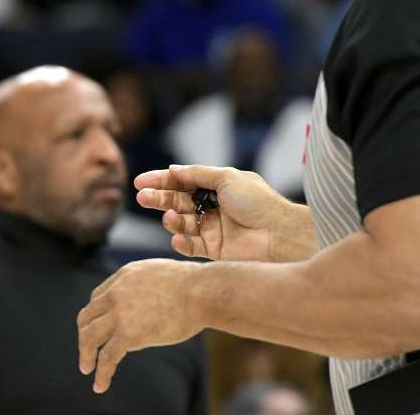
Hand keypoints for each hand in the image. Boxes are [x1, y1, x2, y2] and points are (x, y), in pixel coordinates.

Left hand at [76, 259, 204, 393]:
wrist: (201, 292)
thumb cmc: (192, 286)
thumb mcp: (159, 274)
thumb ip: (145, 286)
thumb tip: (150, 300)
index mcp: (124, 277)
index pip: (98, 297)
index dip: (96, 314)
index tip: (99, 327)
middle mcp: (116, 293)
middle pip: (87, 315)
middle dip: (84, 333)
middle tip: (87, 349)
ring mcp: (120, 313)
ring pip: (90, 336)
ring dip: (85, 354)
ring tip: (86, 368)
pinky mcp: (128, 334)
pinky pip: (107, 357)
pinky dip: (101, 373)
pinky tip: (100, 385)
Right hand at [135, 164, 313, 262]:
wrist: (279, 235)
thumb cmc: (258, 202)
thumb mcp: (226, 177)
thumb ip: (197, 174)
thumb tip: (172, 169)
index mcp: (217, 187)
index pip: (182, 182)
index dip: (161, 181)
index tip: (140, 182)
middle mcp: (213, 207)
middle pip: (178, 202)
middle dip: (159, 199)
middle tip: (142, 198)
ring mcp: (213, 229)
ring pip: (181, 223)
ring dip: (171, 220)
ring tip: (169, 218)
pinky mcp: (214, 250)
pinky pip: (190, 246)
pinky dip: (181, 242)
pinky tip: (178, 238)